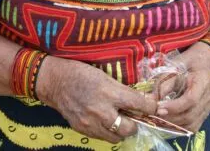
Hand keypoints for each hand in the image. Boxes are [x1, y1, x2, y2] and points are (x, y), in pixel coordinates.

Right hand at [36, 56, 157, 143]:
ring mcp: (91, 123)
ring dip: (122, 130)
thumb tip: (137, 99)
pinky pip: (102, 137)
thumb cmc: (80, 71)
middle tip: (134, 115)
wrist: (54, 81)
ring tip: (119, 119)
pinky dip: (107, 131)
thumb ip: (119, 89)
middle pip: (130, 128)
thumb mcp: (103, 75)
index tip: (155, 106)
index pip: (138, 104)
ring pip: (117, 137)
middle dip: (135, 123)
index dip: (150, 106)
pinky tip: (104, 121)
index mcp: (108, 92)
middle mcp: (101, 110)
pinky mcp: (83, 130)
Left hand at [156, 43, 209, 132]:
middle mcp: (209, 96)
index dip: (174, 106)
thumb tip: (150, 98)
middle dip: (171, 117)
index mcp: (203, 81)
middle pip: (191, 115)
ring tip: (159, 119)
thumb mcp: (175, 65)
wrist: (203, 62)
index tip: (159, 108)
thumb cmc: (188, 61)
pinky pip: (193, 125)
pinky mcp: (205, 112)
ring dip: (174, 124)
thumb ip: (164, 81)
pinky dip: (180, 126)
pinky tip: (168, 121)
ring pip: (192, 123)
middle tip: (155, 114)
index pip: (191, 99)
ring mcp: (208, 106)